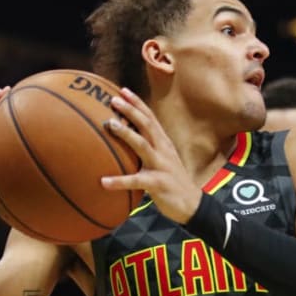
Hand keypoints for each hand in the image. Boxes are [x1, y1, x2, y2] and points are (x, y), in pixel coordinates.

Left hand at [101, 88, 201, 223]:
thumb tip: (127, 139)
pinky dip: (119, 181)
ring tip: (109, 124)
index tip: (123, 90)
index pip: (150, 118)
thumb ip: (149, 148)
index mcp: (163, 143)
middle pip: (146, 125)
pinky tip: (103, 182)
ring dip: (126, 133)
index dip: (137, 103)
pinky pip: (136, 181)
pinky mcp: (158, 184)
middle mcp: (163, 150)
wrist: (191, 204)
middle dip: (131, 110)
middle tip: (113, 99)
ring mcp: (161, 166)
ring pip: (142, 145)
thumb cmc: (172, 180)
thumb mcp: (163, 159)